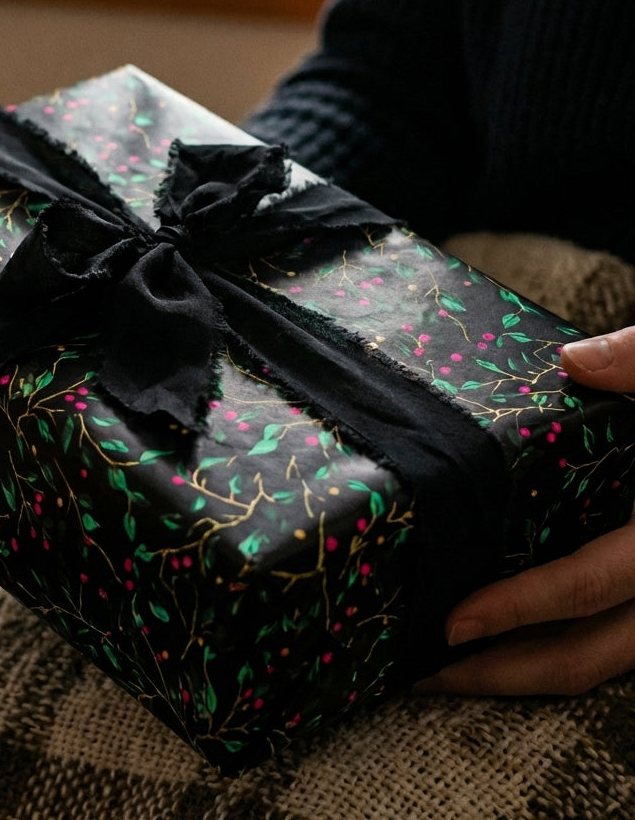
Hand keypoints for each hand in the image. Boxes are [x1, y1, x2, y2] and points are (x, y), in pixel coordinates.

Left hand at [415, 326, 634, 695]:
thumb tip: (574, 360)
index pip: (590, 585)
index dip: (520, 609)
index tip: (453, 624)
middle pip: (585, 656)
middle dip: (500, 673)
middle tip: (424, 673)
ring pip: (598, 663)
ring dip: (523, 672)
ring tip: (449, 668)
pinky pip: (610, 645)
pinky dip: (553, 650)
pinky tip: (502, 639)